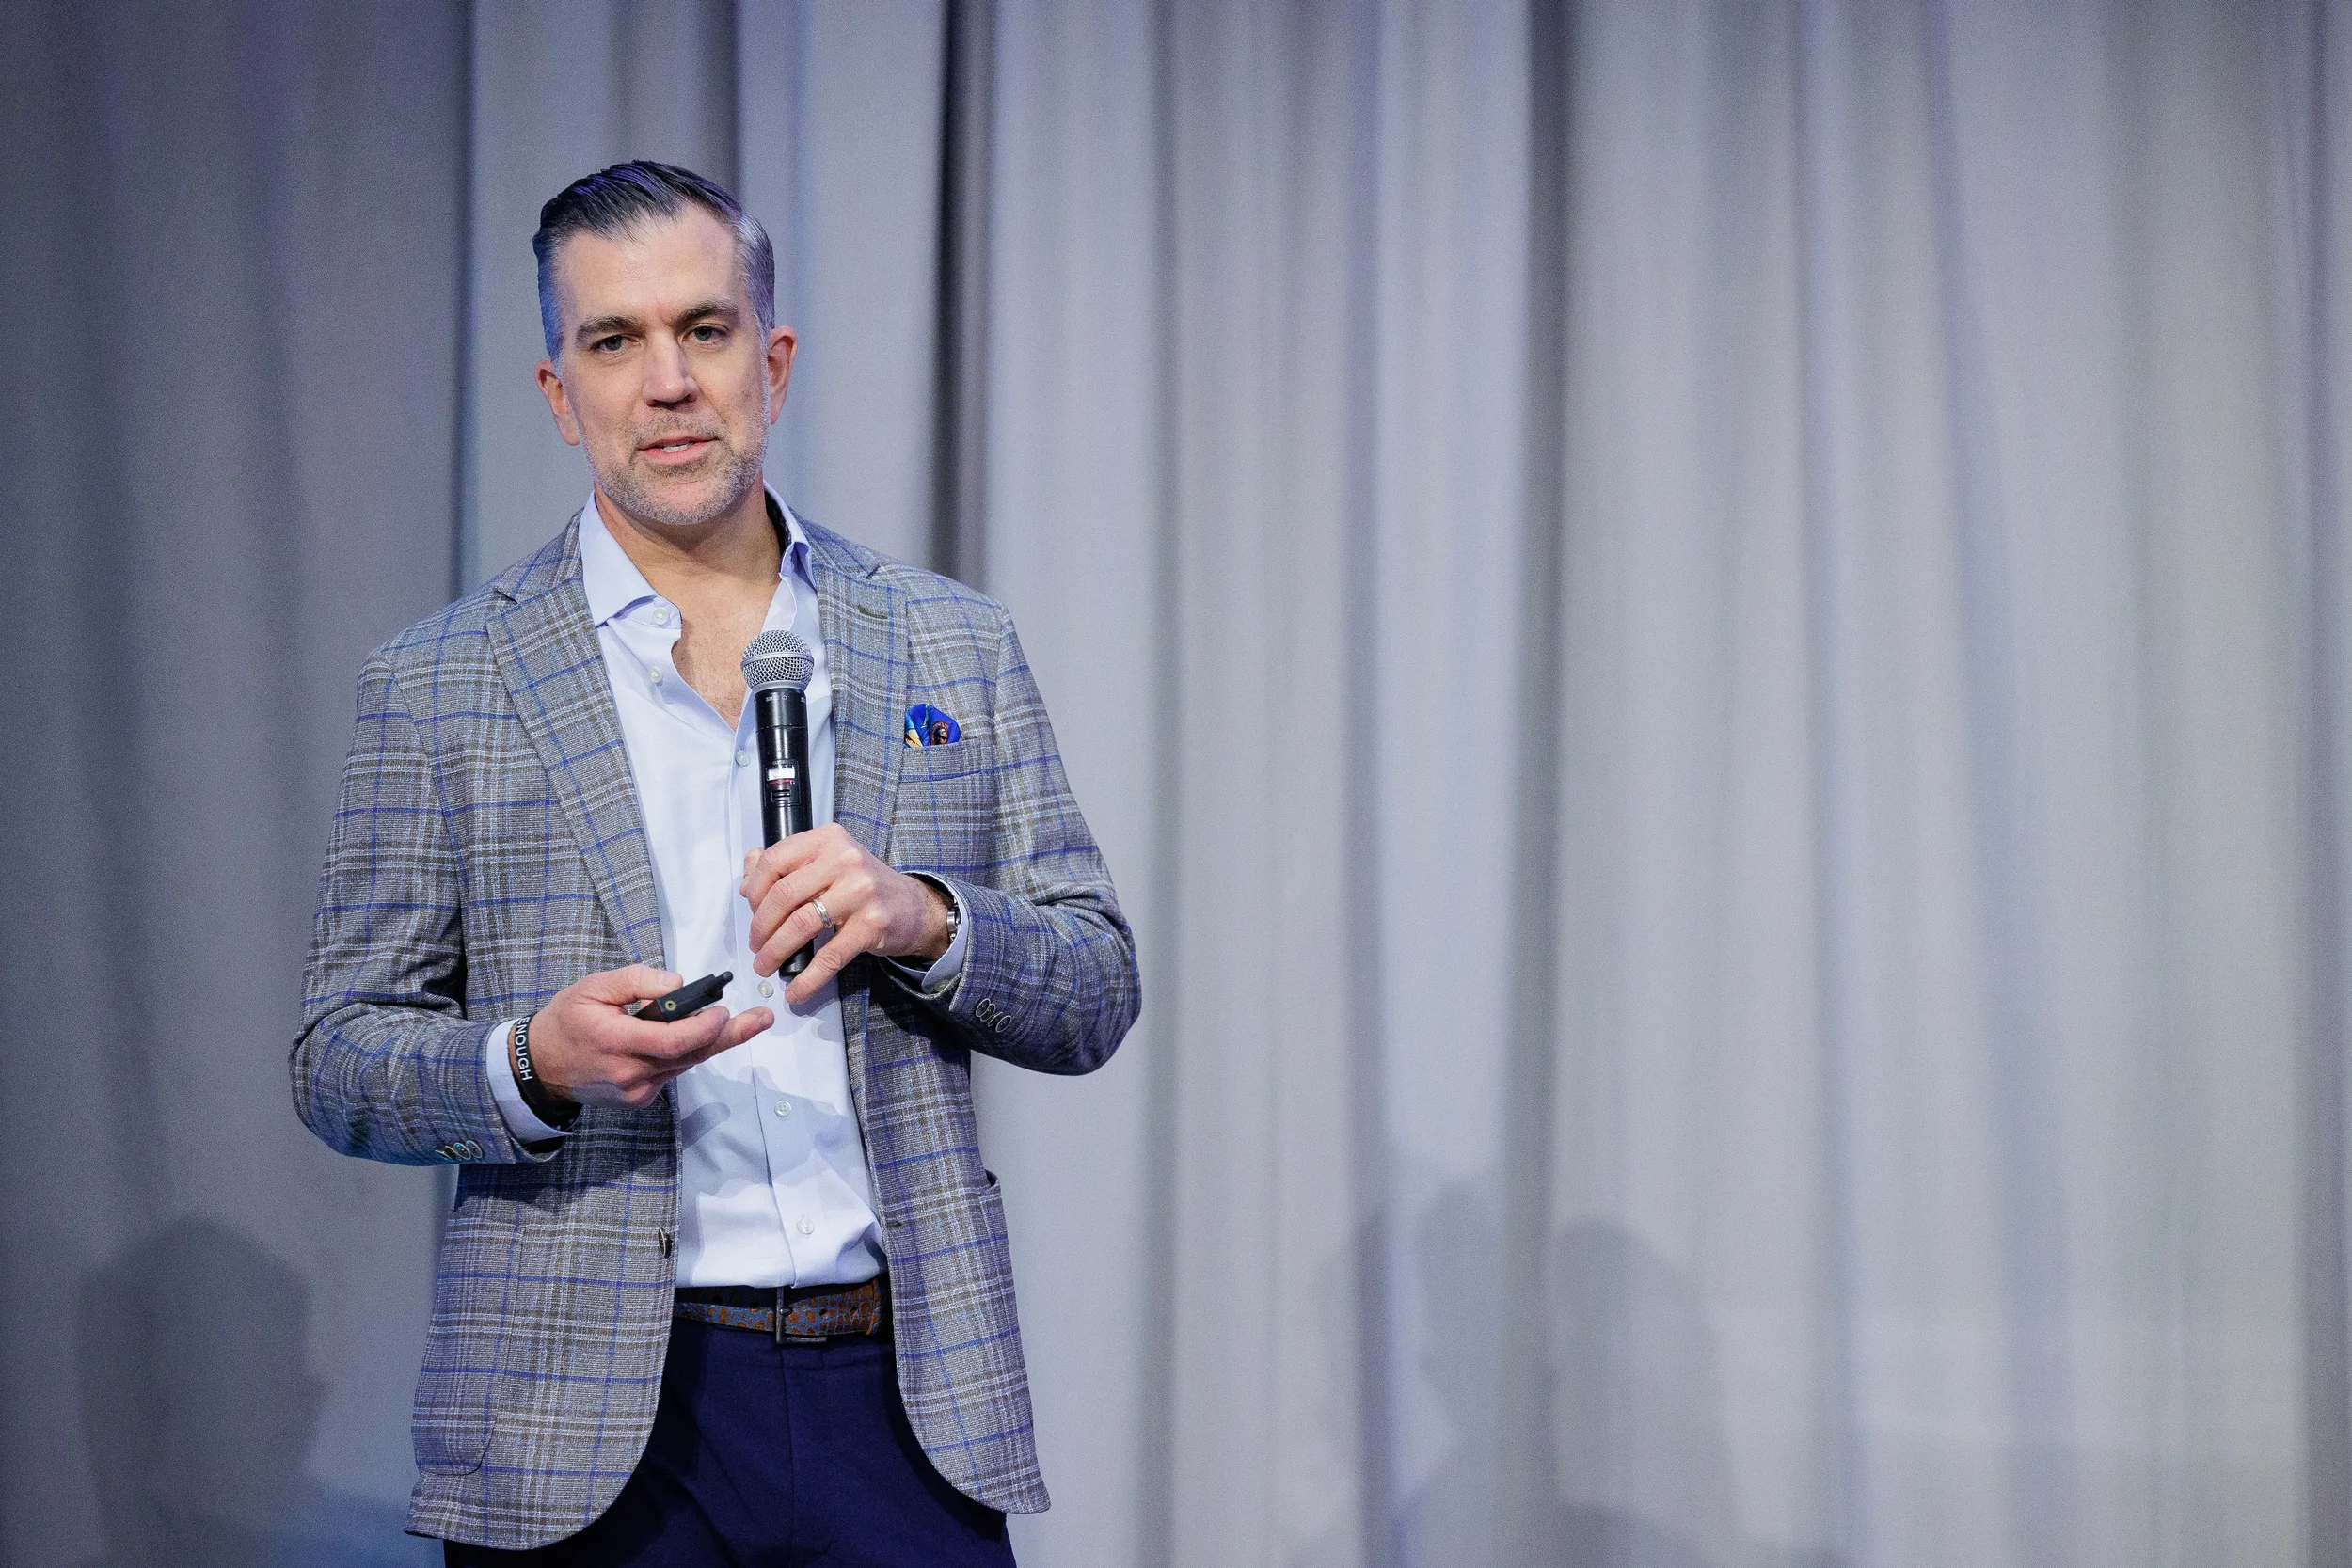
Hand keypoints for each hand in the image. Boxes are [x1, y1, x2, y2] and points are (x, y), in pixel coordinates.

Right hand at [521, 965, 771, 1110]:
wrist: (540, 1069)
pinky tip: (690, 1036)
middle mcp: (629, 1072)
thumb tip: (677, 982)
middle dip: (731, 1035)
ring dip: (713, 1042)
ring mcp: (636, 1091)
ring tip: (746, 1022)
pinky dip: (684, 1053)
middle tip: (763, 1018)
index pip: (671, 1041)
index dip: (703, 1028)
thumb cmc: (566, 1020)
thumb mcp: (592, 987)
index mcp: (615, 1041)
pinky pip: (672, 1072)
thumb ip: (635, 981)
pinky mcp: (639, 1099)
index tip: (725, 1011)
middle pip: (690, 1055)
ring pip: (685, 1064)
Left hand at [741, 824, 953, 1005]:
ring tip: (766, 966)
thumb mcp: (827, 864)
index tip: (751, 911)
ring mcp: (860, 891)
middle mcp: (844, 859)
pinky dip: (807, 978)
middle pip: (783, 895)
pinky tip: (796, 990)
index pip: (775, 860)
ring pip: (800, 925)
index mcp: (828, 839)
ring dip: (775, 952)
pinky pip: (829, 956)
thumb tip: (748, 877)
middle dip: (761, 927)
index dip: (755, 890)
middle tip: (756, 946)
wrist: (914, 908)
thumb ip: (787, 865)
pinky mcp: (871, 924)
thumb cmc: (864, 886)